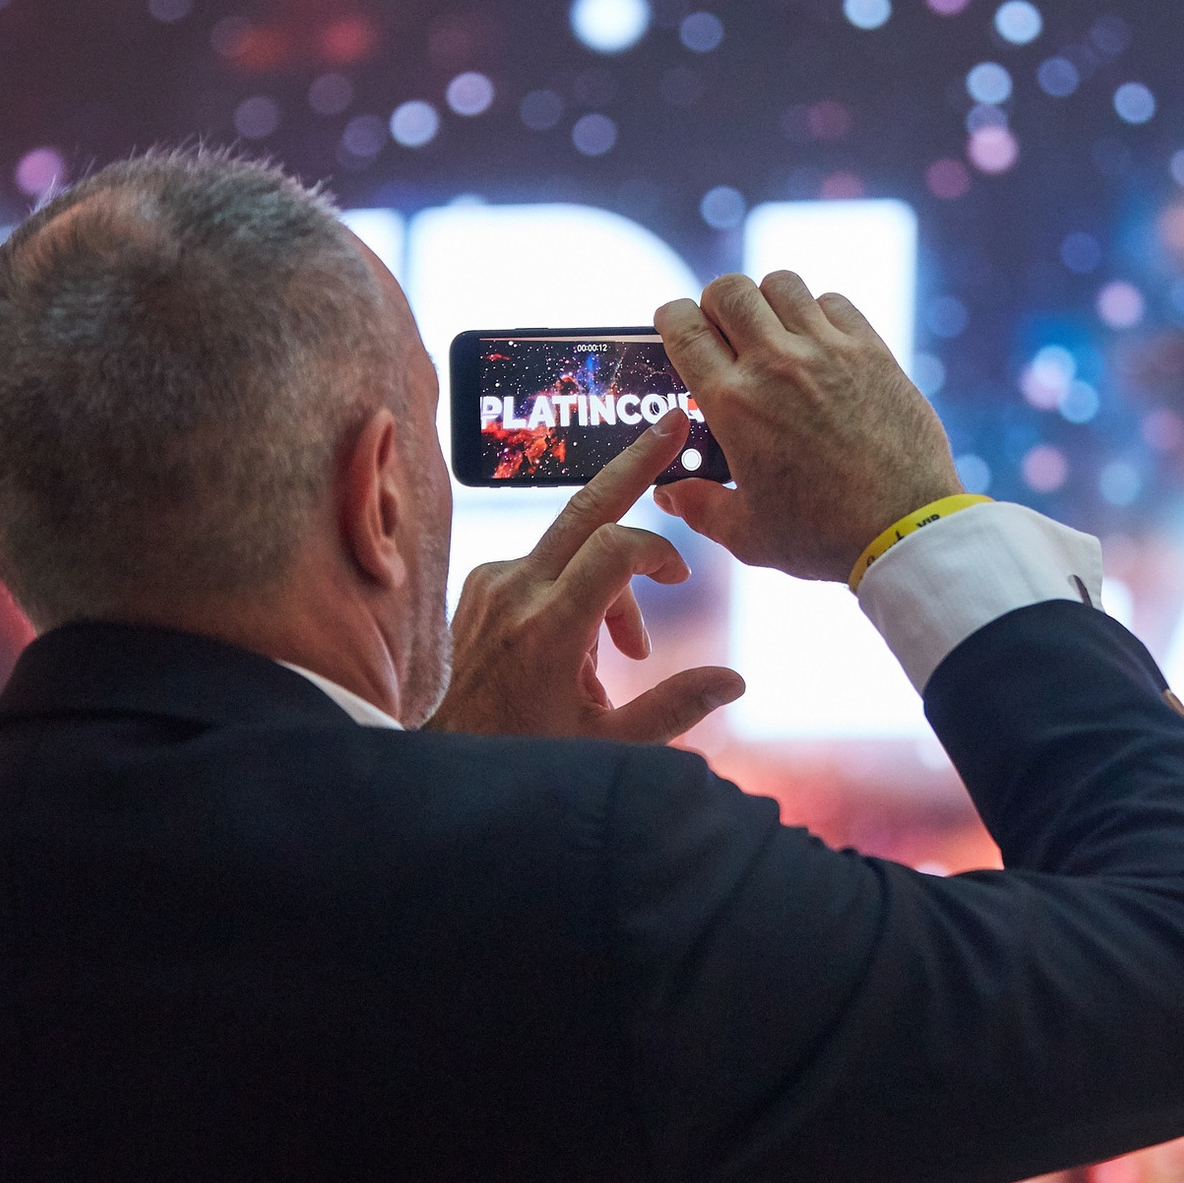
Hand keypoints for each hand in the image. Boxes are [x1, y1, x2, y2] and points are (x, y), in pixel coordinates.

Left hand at [427, 411, 743, 743]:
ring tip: (624, 655)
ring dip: (611, 583)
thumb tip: (735, 681)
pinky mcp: (482, 585)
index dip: (657, 551)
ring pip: (574, 548)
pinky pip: (547, 567)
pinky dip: (577, 592)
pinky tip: (579, 652)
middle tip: (673, 420)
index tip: (680, 577)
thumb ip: (675, 708)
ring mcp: (493, 583)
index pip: (615, 549)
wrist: (448, 763)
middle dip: (635, 463)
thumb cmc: (528, 757)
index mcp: (548, 629)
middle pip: (585, 506)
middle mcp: (516, 592)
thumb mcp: (608, 746)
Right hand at [651, 271, 965, 582]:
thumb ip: (699, 507)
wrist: (904, 529)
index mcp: (734, 403)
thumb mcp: (746, 534)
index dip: (672, 318)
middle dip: (715, 303)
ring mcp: (827, 350)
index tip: (674, 323)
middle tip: (722, 329)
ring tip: (772, 331)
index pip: (685, 328)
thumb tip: (669, 492)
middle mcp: (776, 364)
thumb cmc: (822, 536)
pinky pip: (834, 301)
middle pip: (729, 290)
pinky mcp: (872, 350)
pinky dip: (819, 311)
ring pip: (781, 284)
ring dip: (767, 301)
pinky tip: (820, 343)